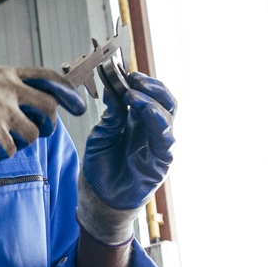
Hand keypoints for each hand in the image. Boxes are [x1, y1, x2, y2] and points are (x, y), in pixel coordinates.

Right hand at [0, 65, 85, 181]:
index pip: (46, 77)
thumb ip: (15, 95)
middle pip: (48, 108)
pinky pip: (11, 150)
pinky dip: (0, 155)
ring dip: (20, 145)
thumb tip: (52, 107)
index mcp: (3, 74)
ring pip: (32, 134)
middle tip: (33, 135)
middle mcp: (0, 85)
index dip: (67, 93)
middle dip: (46, 127)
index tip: (79, 107)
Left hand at [79, 72, 176, 244]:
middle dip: (150, 85)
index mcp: (138, 119)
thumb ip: (112, 114)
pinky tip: (147, 111)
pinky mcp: (162, 160)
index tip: (122, 70)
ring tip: (133, 93)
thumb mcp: (101, 133)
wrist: (100, 196)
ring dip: (151, 100)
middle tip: (132, 77)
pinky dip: (158, 121)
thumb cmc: (101, 165)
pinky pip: (166, 138)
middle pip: (164, 99)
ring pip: (168, 114)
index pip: (147, 93)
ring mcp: (159, 143)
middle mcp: (152, 128)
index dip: (138, 80)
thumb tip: (114, 89)